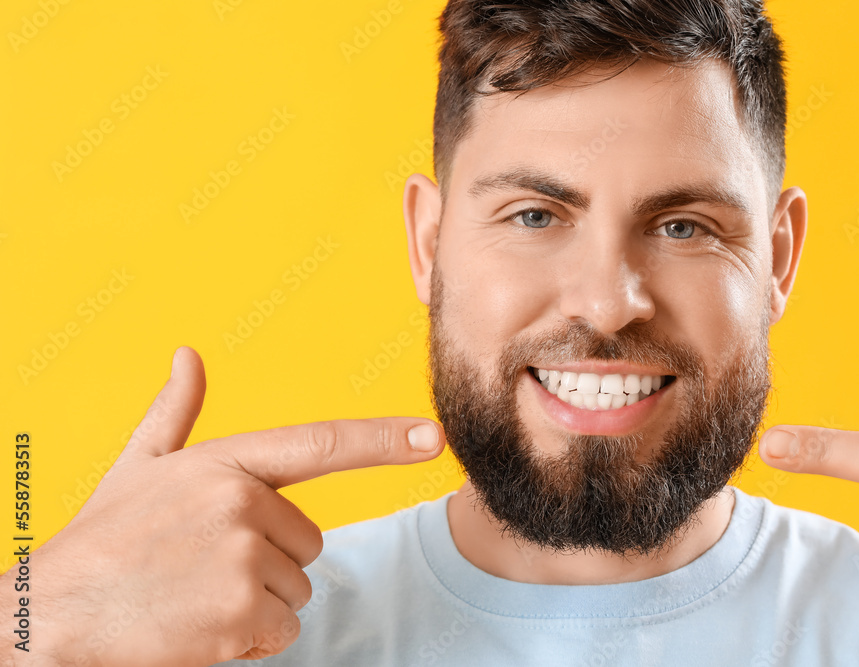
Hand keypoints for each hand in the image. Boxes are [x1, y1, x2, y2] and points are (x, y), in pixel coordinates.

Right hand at [2, 347, 444, 666]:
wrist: (52, 615)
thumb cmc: (102, 541)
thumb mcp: (137, 467)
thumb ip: (174, 411)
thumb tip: (187, 355)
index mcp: (225, 463)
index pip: (320, 444)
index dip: (382, 440)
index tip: (431, 437)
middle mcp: (241, 503)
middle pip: (309, 541)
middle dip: (270, 559)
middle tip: (203, 567)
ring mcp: (242, 559)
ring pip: (296, 588)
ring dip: (257, 601)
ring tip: (195, 596)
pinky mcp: (241, 614)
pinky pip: (282, 630)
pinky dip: (250, 640)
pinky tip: (199, 627)